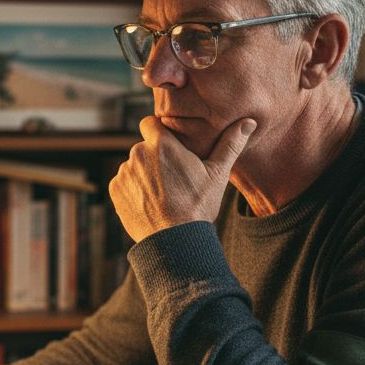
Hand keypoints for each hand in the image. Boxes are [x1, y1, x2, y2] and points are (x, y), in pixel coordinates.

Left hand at [109, 116, 255, 241]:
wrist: (174, 241)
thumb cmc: (198, 206)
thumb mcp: (217, 174)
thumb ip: (230, 144)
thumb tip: (249, 122)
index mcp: (161, 144)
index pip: (150, 122)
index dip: (159, 132)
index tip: (170, 146)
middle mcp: (138, 153)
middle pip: (144, 147)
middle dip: (155, 157)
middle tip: (173, 178)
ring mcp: (124, 173)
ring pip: (134, 166)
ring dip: (144, 174)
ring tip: (163, 194)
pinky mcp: (115, 190)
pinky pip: (123, 183)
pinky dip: (133, 190)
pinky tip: (150, 203)